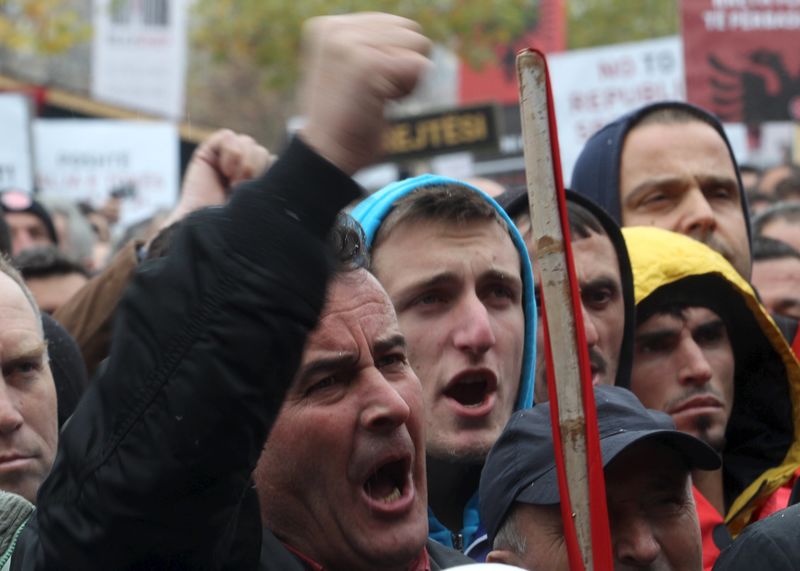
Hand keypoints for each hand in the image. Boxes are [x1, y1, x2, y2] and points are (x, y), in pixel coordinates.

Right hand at [163, 129, 274, 227]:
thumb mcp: (263, 199)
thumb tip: (283, 154)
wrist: (208, 229)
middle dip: (256, 171)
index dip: (271, 174)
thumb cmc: (236, 222)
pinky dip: (230, 153)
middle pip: (262, 152)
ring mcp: (227, 159)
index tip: (261, 194)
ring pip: (248, 143)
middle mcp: (243, 169)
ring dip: (244, 165)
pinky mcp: (209, 151)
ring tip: (233, 184)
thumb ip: (273, 178)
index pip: (276, 163)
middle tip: (242, 191)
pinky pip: (228, 136)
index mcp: (259, 182)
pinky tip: (224, 171)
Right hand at [300, 13, 430, 174]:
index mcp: (330, 26)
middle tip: (372, 93)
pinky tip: (381, 104)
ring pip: (418, 44)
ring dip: (406, 78)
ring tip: (375, 97)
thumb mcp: (350, 70)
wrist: (327, 155)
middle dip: (402, 65)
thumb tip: (413, 35)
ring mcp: (352, 44)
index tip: (366, 85)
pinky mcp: (369, 65)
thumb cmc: (345, 122)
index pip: (393, 24)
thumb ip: (372, 46)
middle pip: (409, 30)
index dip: (392, 58)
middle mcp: (337, 28)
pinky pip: (420, 66)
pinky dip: (409, 90)